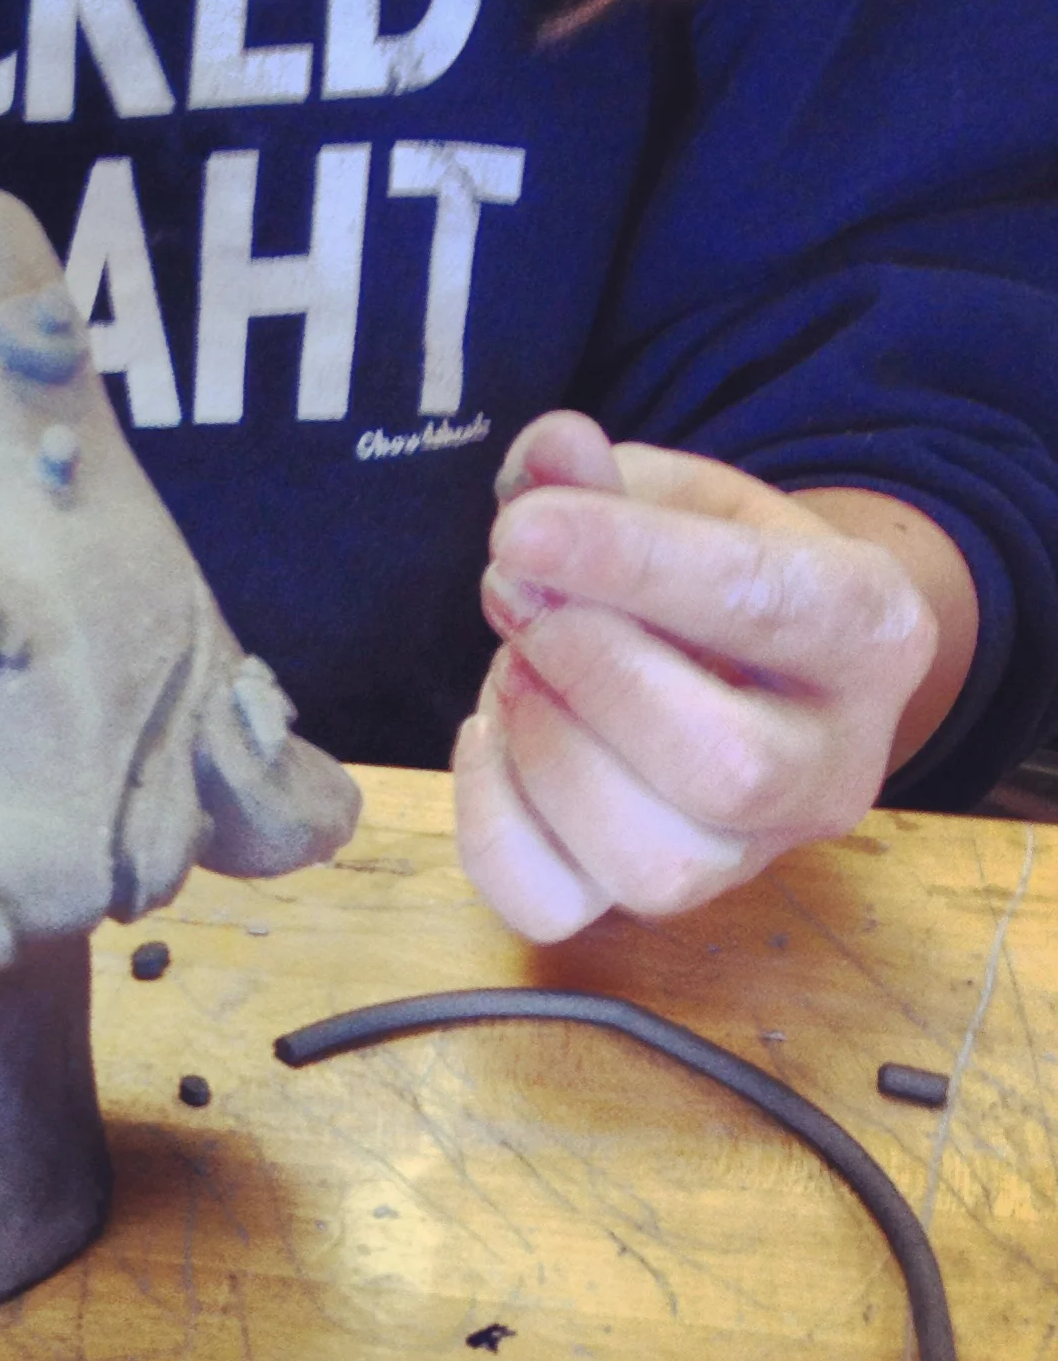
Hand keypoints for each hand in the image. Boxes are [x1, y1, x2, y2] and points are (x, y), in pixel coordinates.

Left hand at [453, 411, 950, 941]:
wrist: (732, 663)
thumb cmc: (699, 578)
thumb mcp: (672, 498)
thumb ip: (605, 476)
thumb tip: (549, 454)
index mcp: (871, 637)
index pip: (765, 607)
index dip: (630, 565)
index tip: (522, 530)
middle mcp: (831, 771)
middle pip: (725, 770)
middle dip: (593, 678)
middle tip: (515, 600)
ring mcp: (745, 856)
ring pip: (654, 865)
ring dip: (546, 754)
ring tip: (510, 668)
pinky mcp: (650, 905)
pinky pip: (554, 905)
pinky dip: (491, 823)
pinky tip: (490, 737)